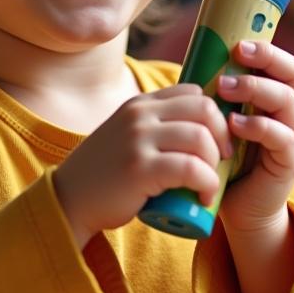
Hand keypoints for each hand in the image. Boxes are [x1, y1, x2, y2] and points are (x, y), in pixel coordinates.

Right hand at [53, 84, 226, 247]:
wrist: (70, 199)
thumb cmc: (106, 173)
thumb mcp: (129, 136)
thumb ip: (154, 126)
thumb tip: (203, 128)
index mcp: (140, 104)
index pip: (195, 93)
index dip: (216, 117)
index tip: (218, 141)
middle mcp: (139, 115)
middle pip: (205, 111)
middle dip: (223, 137)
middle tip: (222, 163)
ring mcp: (138, 139)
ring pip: (201, 139)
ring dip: (216, 165)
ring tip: (209, 184)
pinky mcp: (139, 168)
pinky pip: (190, 169)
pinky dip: (207, 184)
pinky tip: (204, 198)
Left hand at [216, 38, 293, 230]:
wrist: (236, 208)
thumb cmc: (225, 158)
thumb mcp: (222, 119)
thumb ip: (220, 95)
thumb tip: (197, 58)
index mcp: (278, 100)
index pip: (285, 64)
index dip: (267, 49)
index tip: (237, 44)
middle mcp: (292, 115)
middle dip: (266, 60)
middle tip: (234, 57)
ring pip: (288, 102)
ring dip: (255, 89)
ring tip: (224, 89)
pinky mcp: (289, 163)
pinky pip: (282, 138)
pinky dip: (257, 127)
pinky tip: (233, 124)